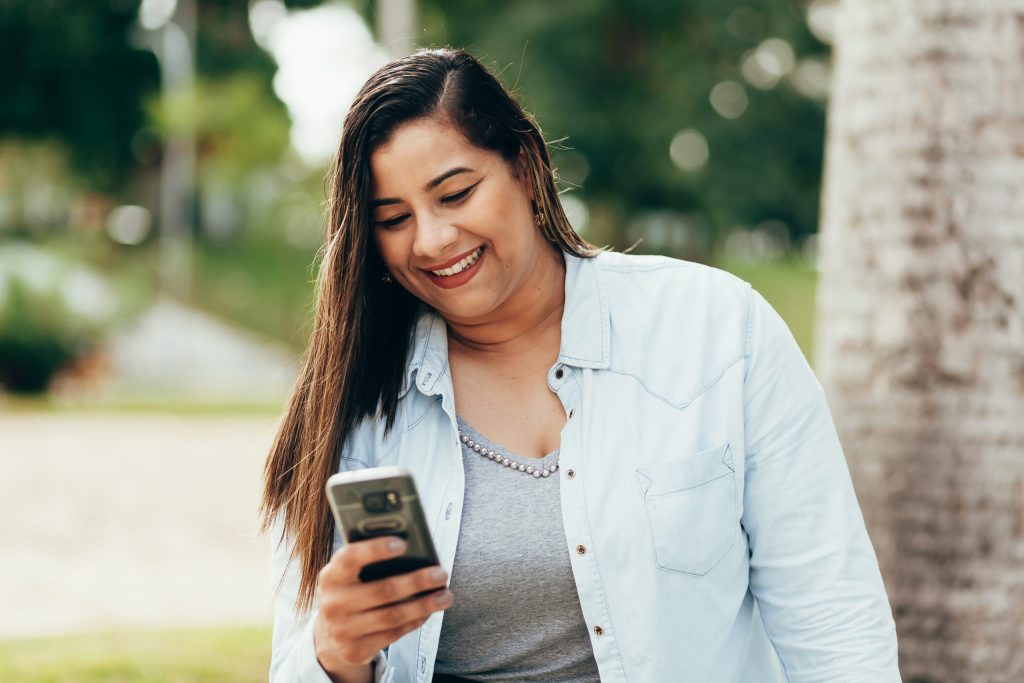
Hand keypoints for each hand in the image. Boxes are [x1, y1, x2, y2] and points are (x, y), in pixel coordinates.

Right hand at [314, 537, 452, 676]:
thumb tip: (413, 550)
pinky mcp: (355, 650)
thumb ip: (371, 561)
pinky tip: (428, 611)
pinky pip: (393, 634)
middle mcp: (333, 603)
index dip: (375, 549)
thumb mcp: (350, 574)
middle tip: (441, 574)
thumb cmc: (350, 591)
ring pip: (392, 616)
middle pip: (382, 590)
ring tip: (445, 596)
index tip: (402, 543)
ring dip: (424, 605)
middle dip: (416, 581)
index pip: (350, 558)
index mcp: (330, 576)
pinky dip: (415, 621)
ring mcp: (342, 630)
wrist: (329, 633)